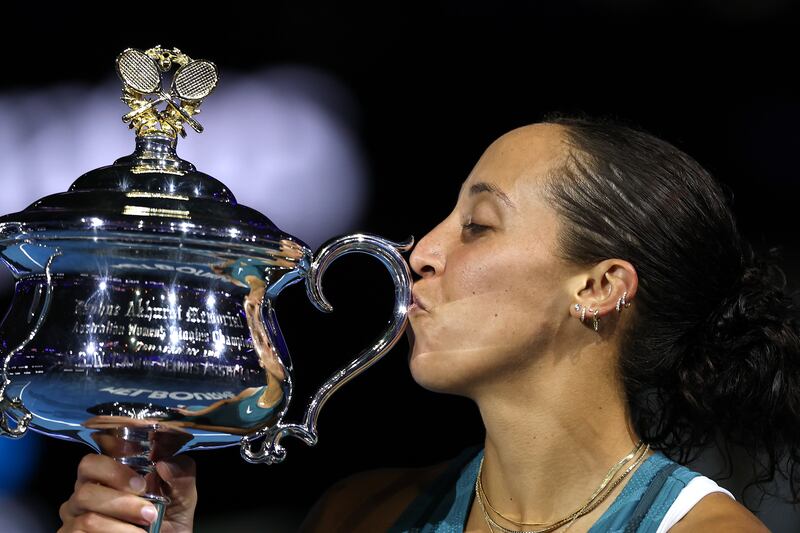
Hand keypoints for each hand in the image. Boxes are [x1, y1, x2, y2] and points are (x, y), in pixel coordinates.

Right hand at [58, 453, 196, 532]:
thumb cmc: (169, 518)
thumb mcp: (182, 495)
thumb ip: (181, 474)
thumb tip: (165, 463)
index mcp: (104, 477)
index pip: (91, 463)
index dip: (112, 470)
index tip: (140, 483)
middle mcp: (83, 496)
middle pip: (85, 491)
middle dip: (120, 500)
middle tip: (149, 512)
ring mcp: (74, 520)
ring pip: (88, 519)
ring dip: (122, 526)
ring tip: (146, 528)